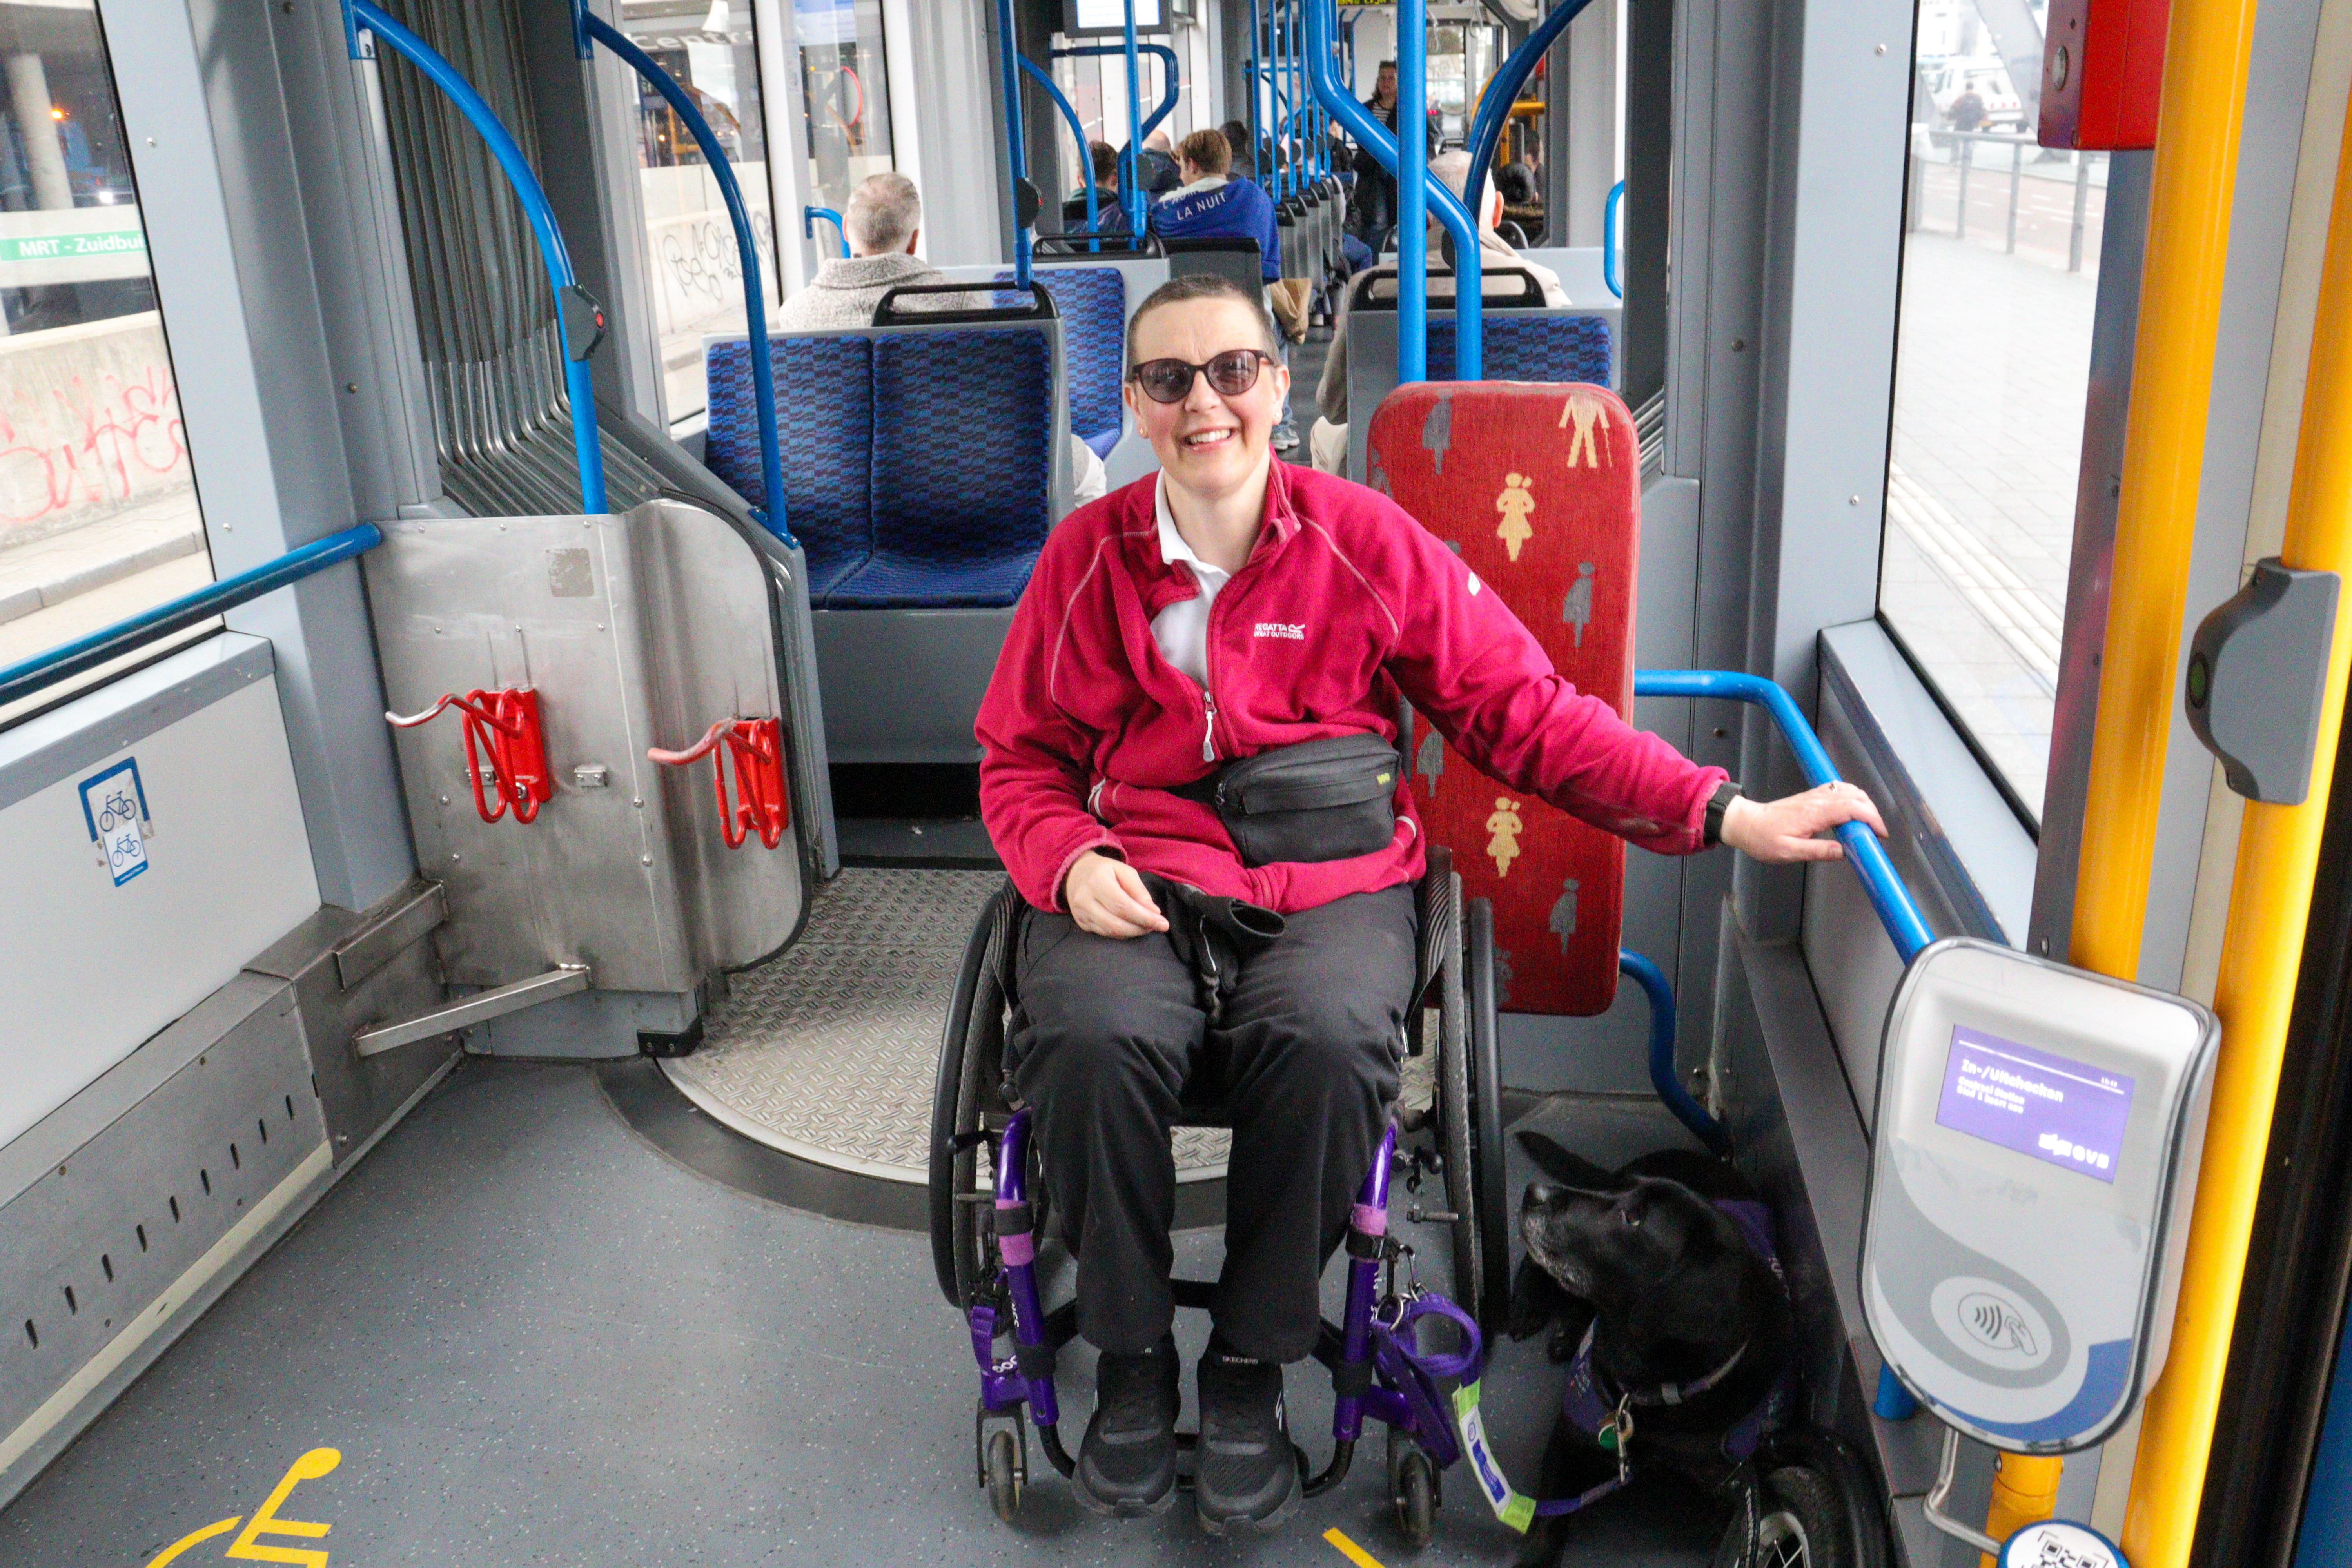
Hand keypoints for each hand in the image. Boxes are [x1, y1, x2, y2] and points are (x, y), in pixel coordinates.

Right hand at [1063, 850, 1169, 938]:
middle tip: (1156, 926)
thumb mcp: (1125, 871)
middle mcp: (1084, 899)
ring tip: (1146, 926)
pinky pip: (1105, 934)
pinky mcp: (1081, 923)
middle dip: (1140, 928)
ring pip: (1110, 932)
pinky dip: (1122, 933)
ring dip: (1133, 933)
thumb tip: (1153, 912)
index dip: (1144, 918)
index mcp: (1097, 881)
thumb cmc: (1105, 870)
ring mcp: (1080, 914)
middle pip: (1116, 924)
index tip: (1163, 924)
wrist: (1076, 873)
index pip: (1123, 906)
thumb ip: (1139, 891)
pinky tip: (1131, 927)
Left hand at [1719, 782, 1886, 863]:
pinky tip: (1854, 811)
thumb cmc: (1763, 838)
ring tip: (1868, 825)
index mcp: (1814, 813)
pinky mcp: (1812, 795)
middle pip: (1856, 797)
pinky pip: (1839, 789)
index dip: (1871, 819)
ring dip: (1864, 804)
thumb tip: (1844, 852)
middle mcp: (1817, 799)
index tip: (1880, 834)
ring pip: (1849, 790)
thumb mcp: (1789, 852)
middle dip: (1872, 813)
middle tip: (1877, 834)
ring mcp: (1815, 795)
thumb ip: (1818, 851)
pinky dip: (1853, 797)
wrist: (1746, 823)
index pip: (1852, 809)